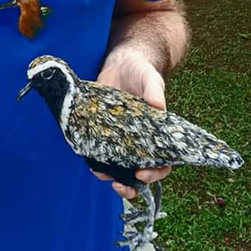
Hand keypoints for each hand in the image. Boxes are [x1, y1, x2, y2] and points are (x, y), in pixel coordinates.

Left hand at [94, 49, 171, 198]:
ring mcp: (119, 138)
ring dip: (110, 175)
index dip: (155, 173)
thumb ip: (155, 91)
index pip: (162, 163)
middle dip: (130, 186)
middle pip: (138, 172)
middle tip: (120, 186)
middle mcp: (138, 141)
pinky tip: (89, 160)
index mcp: (156, 135)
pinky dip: (95, 159)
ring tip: (100, 174)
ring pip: (117, 166)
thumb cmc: (141, 73)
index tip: (143, 173)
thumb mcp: (150, 79)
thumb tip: (159, 107)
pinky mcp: (102, 131)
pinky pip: (99, 151)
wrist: (121, 64)